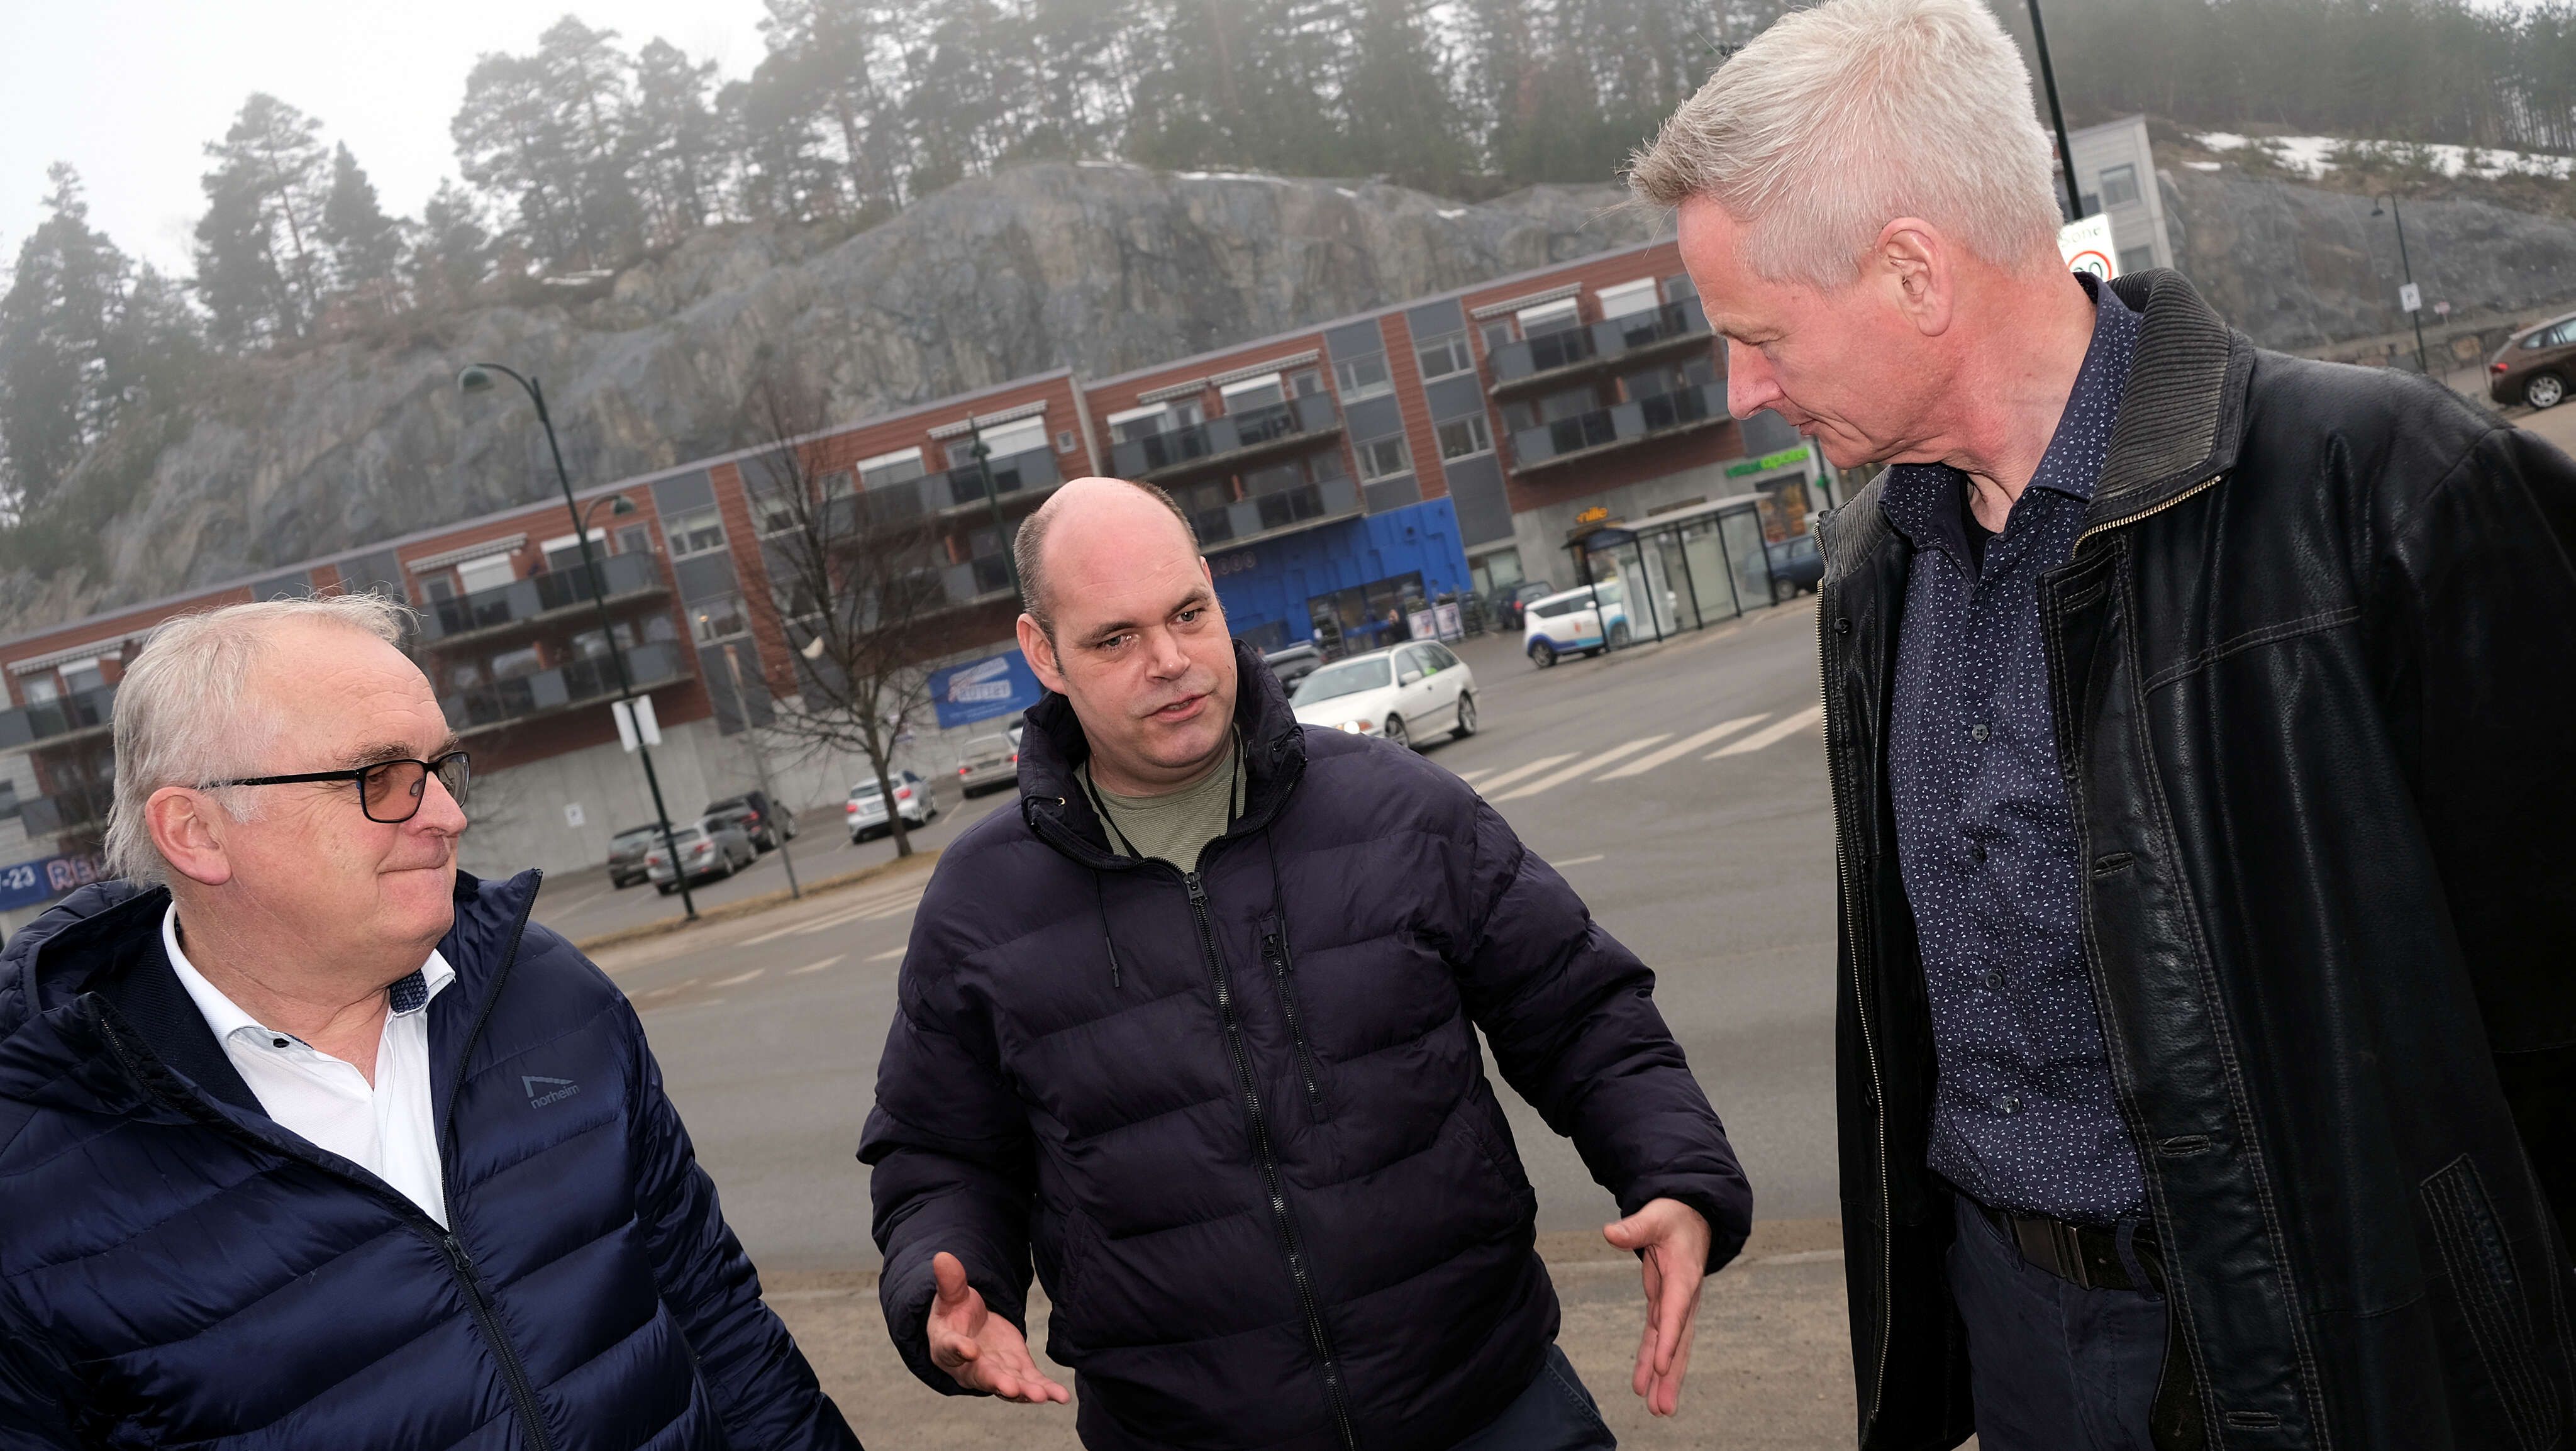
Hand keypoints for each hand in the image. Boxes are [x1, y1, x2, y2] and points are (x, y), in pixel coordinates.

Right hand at [924, 1251, 1069, 1403]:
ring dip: (1026, 1391)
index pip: (951, 1348)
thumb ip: (950, 1281)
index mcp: (947, 1346)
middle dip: (998, 1382)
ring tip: (1042, 1395)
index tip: (970, 1350)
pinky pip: (1031, 1383)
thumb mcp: (951, 1295)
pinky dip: (1046, 1390)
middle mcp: (970, 1367)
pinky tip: (1062, 1396)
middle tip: (1010, 1387)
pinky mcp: (1017, 1370)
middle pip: (983, 1375)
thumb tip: (942, 1256)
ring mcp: (996, 1372)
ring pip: (1010, 1385)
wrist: (968, 1328)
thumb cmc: (954, 1313)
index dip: (959, 1349)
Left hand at [1603, 1198, 1711, 1416]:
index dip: (1670, 1339)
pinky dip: (1653, 1361)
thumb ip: (1635, 1228)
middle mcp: (1684, 1297)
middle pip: (1678, 1341)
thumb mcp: (1656, 1216)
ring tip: (1658, 1410)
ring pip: (1671, 1347)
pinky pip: (1659, 1339)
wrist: (1692, 1216)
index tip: (1663, 1366)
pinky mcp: (1665, 1306)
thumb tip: (1609, 1233)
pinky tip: (1645, 1386)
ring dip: (1664, 1378)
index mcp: (1684, 1275)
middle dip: (1671, 1374)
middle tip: (1663, 1406)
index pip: (1676, 1311)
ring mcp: (1676, 1304)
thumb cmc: (1674, 1215)